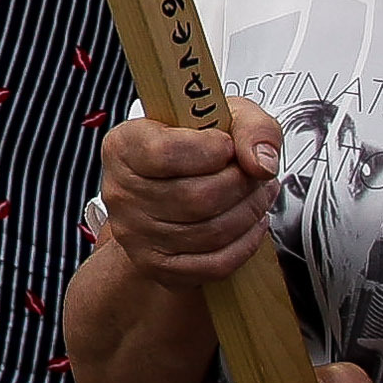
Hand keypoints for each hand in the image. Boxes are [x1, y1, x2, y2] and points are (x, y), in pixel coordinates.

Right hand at [94, 96, 281, 286]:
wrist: (171, 191)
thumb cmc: (194, 151)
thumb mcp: (223, 118)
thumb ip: (251, 126)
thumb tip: (261, 162)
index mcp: (125, 146)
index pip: (166, 153)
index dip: (211, 150)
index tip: (228, 146)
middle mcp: (121, 191)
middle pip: (197, 196)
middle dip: (241, 184)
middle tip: (253, 175)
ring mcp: (136, 233)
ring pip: (211, 231)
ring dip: (250, 212)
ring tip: (256, 195)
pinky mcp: (157, 265)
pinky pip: (215, 263)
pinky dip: (246, 243)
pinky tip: (251, 224)